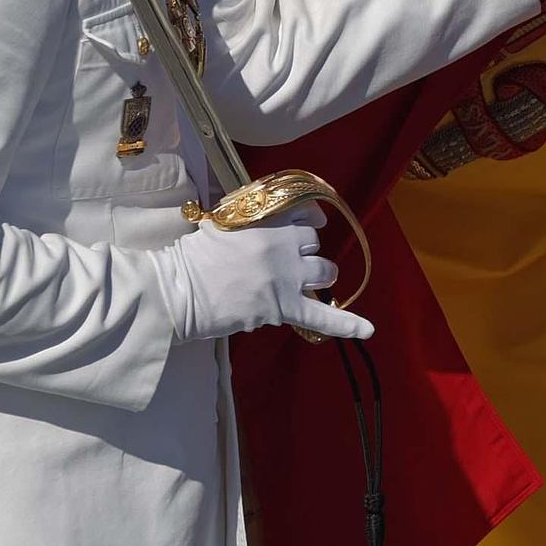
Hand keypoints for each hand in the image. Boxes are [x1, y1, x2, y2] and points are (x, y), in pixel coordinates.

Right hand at [155, 202, 374, 343]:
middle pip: (314, 244)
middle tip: (287, 262)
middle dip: (306, 252)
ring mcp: (286, 276)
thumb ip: (249, 217)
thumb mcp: (222, 222)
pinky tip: (368, 330)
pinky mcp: (283, 307)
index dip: (311, 222)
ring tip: (307, 281)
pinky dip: (347, 324)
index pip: (305, 215)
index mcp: (267, 221)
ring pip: (325, 270)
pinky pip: (322, 317)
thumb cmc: (192, 257)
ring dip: (320, 275)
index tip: (311, 225)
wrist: (178, 291)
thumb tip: (270, 217)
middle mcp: (282, 245)